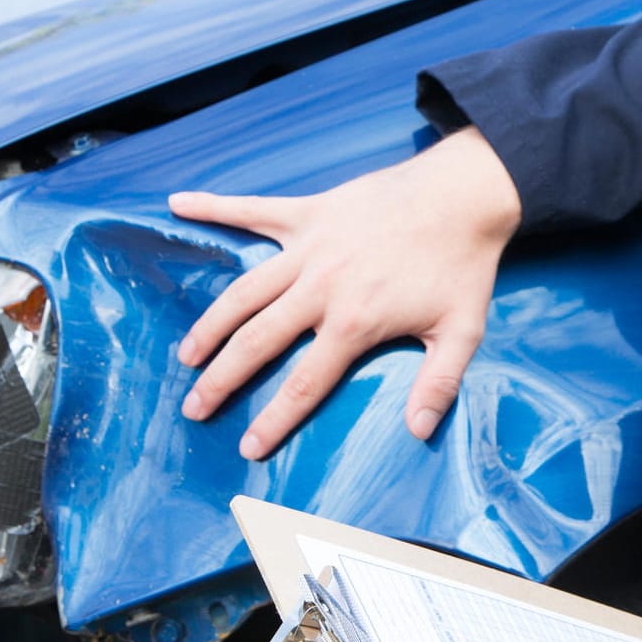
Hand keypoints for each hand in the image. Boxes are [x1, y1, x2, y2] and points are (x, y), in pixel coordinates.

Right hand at [169, 126, 520, 458]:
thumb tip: (418, 431)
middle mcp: (321, 287)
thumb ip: (438, 384)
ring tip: (188, 355)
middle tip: (194, 407)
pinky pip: (252, 209)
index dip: (274, 419)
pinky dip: (213, 207)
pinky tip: (177, 204)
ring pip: (244, 290)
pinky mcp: (309, 212)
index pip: (304, 383)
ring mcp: (310, 247)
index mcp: (355, 322)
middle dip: (222, 379)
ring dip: (211, 323)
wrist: (464, 195)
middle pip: (257, 341)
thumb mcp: (462, 331)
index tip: (248, 447)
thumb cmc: (464, 264)